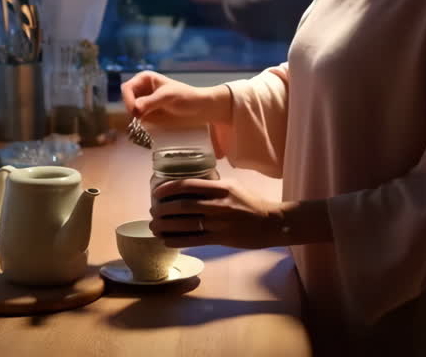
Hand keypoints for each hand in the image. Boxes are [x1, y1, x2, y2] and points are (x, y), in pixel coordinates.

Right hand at [120, 71, 230, 129]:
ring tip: (148, 120)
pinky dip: (140, 123)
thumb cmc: (186, 97)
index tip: (135, 111)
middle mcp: (142, 89)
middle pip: (126, 99)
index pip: (127, 88)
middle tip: (139, 118)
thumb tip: (135, 110)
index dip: (128, 99)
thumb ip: (150, 102)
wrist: (199, 108)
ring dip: (135, 117)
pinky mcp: (148, 113)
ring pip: (130, 110)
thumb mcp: (167, 97)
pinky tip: (150, 123)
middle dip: (130, 108)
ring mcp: (144, 102)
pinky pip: (137, 119)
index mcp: (145, 78)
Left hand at [149, 178, 282, 248]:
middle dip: (163, 209)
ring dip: (165, 226)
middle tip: (153, 211)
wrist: (272, 222)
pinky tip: (166, 240)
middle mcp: (219, 204)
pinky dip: (176, 240)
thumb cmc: (252, 202)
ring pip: (185, 224)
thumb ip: (213, 185)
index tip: (157, 192)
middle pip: (183, 206)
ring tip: (154, 226)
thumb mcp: (234, 185)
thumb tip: (188, 186)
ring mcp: (219, 223)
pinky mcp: (220, 239)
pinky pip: (193, 240)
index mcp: (222, 187)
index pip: (189, 185)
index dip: (169, 188)